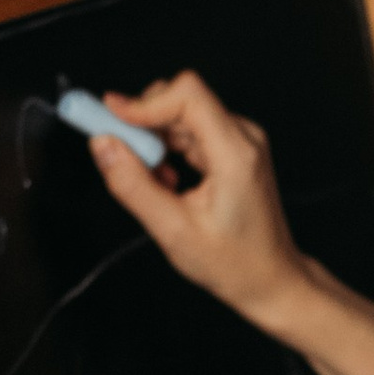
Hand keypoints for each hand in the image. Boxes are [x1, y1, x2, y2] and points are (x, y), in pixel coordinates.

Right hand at [85, 70, 305, 326]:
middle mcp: (243, 138)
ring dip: (156, 144)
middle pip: (180, 100)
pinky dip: (169, 152)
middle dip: (145, 126)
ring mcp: (240, 142)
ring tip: (157, 186)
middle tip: (126, 161)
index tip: (111, 116)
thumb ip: (133, 185)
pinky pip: (190, 133)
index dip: (144, 101)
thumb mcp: (174, 231)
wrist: (271, 279)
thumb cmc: (235, 264)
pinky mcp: (233, 149)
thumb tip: (103, 145)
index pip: (187, 95)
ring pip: (181, 117)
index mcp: (235, 154)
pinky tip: (169, 185)